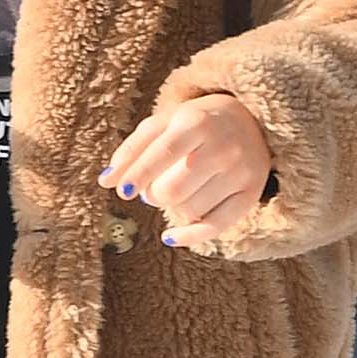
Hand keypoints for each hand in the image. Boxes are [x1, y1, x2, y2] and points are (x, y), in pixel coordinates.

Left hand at [100, 93, 272, 245]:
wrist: (251, 121)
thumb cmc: (195, 124)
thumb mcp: (163, 124)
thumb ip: (132, 149)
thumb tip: (105, 182)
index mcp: (197, 122)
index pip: (164, 152)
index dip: (140, 174)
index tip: (123, 192)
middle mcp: (223, 147)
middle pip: (174, 189)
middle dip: (153, 195)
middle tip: (152, 190)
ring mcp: (240, 172)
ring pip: (190, 210)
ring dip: (172, 208)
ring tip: (176, 192)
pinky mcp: (250, 194)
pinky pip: (215, 227)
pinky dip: (188, 236)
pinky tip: (169, 236)